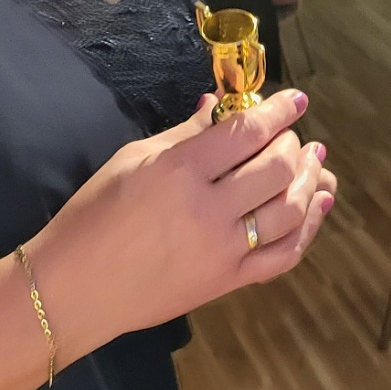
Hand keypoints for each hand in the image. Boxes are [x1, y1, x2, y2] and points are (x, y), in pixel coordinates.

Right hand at [28, 90, 337, 357]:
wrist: (73, 289)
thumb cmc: (93, 216)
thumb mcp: (132, 160)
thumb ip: (184, 133)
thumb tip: (219, 104)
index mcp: (180, 171)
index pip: (246, 132)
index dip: (278, 111)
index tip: (295, 99)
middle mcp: (209, 210)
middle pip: (276, 169)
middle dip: (292, 145)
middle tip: (290, 135)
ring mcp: (223, 251)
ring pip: (290, 211)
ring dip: (309, 180)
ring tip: (313, 161)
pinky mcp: (228, 282)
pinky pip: (284, 256)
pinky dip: (308, 229)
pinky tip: (317, 204)